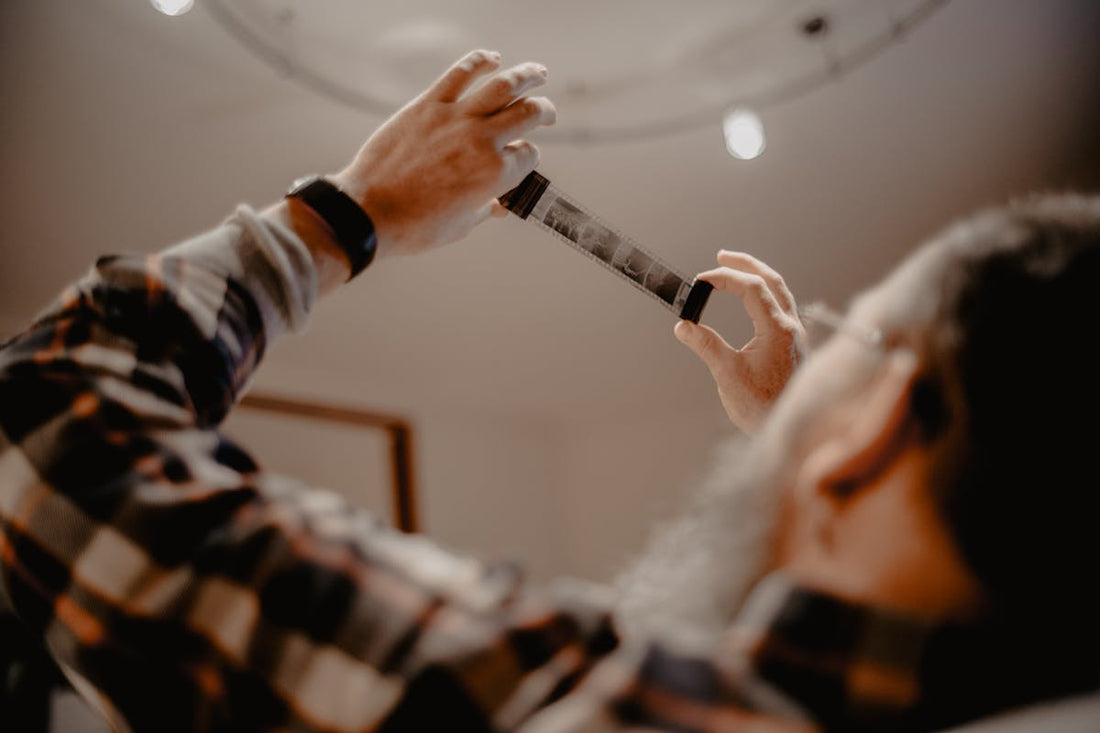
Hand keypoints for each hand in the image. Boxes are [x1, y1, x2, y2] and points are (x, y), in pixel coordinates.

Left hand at [332, 50, 555, 256]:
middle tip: (547, 112)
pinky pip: (460, 73)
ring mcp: (456, 119)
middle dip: (543, 111)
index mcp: (495, 175)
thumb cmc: (416, 226)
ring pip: (503, 85)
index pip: (529, 155)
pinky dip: (481, 61)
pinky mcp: (428, 105)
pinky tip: (493, 59)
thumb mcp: (462, 225)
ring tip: (539, 72)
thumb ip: (485, 208)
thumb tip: (498, 206)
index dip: (529, 157)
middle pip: (527, 113)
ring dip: (528, 75)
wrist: (370, 211)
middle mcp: (482, 141)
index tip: (523, 157)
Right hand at [674, 251, 805, 433]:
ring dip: (757, 277)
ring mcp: (795, 336)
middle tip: (721, 256)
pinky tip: (751, 302)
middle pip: (771, 281)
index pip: (752, 288)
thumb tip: (684, 325)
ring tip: (734, 271)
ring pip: (780, 292)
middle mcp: (791, 327)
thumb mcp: (728, 375)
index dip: (725, 278)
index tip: (701, 280)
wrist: (790, 430)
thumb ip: (706, 346)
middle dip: (745, 265)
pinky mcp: (793, 346)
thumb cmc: (762, 407)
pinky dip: (764, 294)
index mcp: (778, 329)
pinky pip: (781, 307)